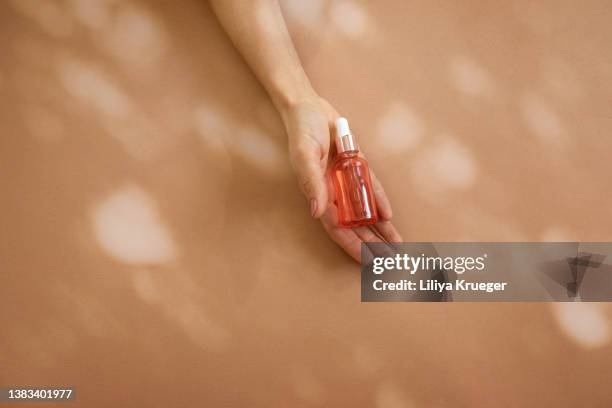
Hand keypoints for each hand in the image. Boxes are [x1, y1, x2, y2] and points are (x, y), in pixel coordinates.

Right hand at [281, 95, 401, 260]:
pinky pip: (371, 189)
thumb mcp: (304, 155)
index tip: (368, 261)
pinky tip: (390, 217)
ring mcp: (347, 181)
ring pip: (366, 211)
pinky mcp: (357, 167)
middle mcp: (334, 192)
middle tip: (391, 258)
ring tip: (396, 244)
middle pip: (355, 225)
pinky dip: (380, 202)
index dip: (353, 246)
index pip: (338, 228)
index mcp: (319, 195)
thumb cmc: (303, 131)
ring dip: (380, 228)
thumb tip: (316, 212)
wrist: (310, 107)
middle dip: (372, 243)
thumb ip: (311, 182)